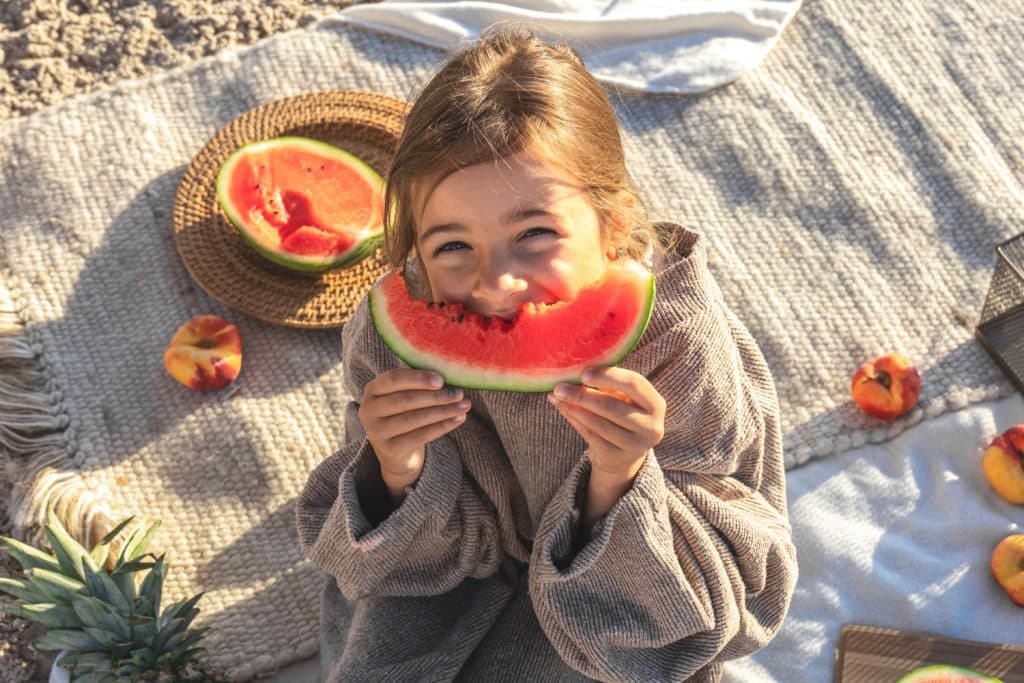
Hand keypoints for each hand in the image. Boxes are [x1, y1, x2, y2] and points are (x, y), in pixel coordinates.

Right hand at [358, 369, 470, 488]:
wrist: (397, 454)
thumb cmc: (405, 414)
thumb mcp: (406, 396)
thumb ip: (419, 385)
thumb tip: (451, 376)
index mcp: (373, 389)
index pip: (393, 379)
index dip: (418, 379)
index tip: (441, 380)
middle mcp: (368, 410)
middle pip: (405, 400)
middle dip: (436, 396)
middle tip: (460, 393)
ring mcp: (376, 431)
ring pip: (414, 418)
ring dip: (443, 411)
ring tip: (464, 405)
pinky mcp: (389, 450)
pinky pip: (420, 436)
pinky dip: (442, 426)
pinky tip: (458, 419)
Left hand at [547, 367, 665, 478]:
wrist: (624, 455)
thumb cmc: (623, 414)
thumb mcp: (625, 399)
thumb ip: (608, 385)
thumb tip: (575, 370)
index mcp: (656, 404)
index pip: (634, 384)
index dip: (608, 377)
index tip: (584, 373)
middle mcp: (651, 426)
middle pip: (613, 406)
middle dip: (583, 395)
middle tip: (560, 387)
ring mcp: (635, 445)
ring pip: (599, 423)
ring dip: (574, 408)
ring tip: (556, 396)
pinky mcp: (617, 456)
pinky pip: (591, 435)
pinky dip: (574, 419)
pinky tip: (562, 408)